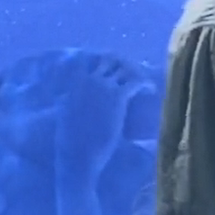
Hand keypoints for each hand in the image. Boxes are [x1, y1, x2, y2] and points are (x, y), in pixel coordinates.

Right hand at [57, 54, 151, 174]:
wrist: (78, 153)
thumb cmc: (70, 141)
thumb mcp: (63, 114)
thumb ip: (65, 102)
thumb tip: (63, 99)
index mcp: (75, 83)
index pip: (92, 62)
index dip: (105, 63)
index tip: (115, 69)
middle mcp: (89, 80)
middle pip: (110, 60)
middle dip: (123, 64)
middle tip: (134, 73)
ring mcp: (103, 86)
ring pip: (124, 68)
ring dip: (136, 72)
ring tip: (143, 81)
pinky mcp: (117, 96)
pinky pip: (136, 82)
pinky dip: (145, 83)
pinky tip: (151, 89)